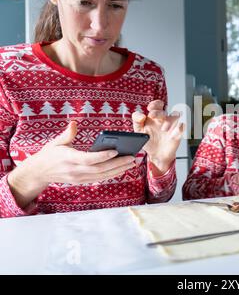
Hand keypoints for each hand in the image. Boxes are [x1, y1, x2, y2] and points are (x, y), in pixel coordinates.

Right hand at [8, 121, 135, 207]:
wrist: (39, 173)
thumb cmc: (49, 154)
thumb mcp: (55, 142)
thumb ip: (67, 134)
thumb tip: (74, 123)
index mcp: (68, 159)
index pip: (88, 159)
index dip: (102, 156)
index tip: (115, 151)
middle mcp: (75, 171)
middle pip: (100, 169)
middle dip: (117, 164)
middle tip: (132, 158)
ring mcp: (79, 178)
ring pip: (102, 176)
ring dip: (118, 170)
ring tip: (132, 163)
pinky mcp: (82, 182)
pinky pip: (100, 179)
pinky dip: (112, 174)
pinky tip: (122, 169)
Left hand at [132, 100, 183, 174]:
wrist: (157, 155)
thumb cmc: (149, 141)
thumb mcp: (139, 132)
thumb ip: (137, 122)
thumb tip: (141, 115)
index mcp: (155, 117)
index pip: (158, 105)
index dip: (155, 104)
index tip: (149, 108)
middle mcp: (164, 119)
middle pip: (165, 110)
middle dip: (158, 113)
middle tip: (152, 116)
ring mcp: (172, 126)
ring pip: (176, 115)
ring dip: (170, 120)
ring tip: (164, 129)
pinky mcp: (178, 133)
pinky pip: (182, 126)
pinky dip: (178, 129)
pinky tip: (172, 135)